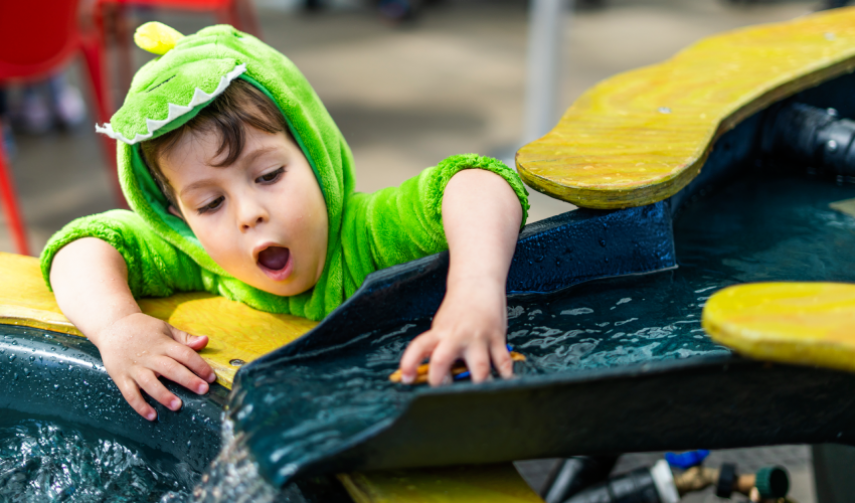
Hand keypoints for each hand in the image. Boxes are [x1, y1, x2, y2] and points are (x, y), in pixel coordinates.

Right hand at [92, 313, 215, 420]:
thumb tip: (205, 340)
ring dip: (163, 395)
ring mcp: (134, 367)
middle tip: (203, 390)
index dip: (200, 365)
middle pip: (171, 368)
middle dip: (188, 380)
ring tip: (177, 406)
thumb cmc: (143, 329)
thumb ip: (185, 338)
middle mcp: (150, 356)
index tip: (212, 377)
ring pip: (150, 383)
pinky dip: (140, 405)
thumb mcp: (165, 329)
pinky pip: (130, 393)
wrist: (112, 325)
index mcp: (164, 344)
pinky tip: (152, 415)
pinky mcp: (121, 376)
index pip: (185, 354)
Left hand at [399, 280, 512, 385]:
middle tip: (442, 391)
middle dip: (441, 381)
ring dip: (478, 384)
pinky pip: (503, 362)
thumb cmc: (458, 309)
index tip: (406, 379)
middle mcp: (456, 336)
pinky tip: (505, 384)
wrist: (478, 283)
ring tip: (478, 394)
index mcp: (439, 333)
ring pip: (479, 367)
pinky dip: (506, 376)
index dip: (409, 363)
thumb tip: (439, 379)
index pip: (418, 347)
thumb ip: (439, 350)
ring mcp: (478, 338)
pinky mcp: (497, 339)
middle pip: (442, 360)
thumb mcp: (442, 327)